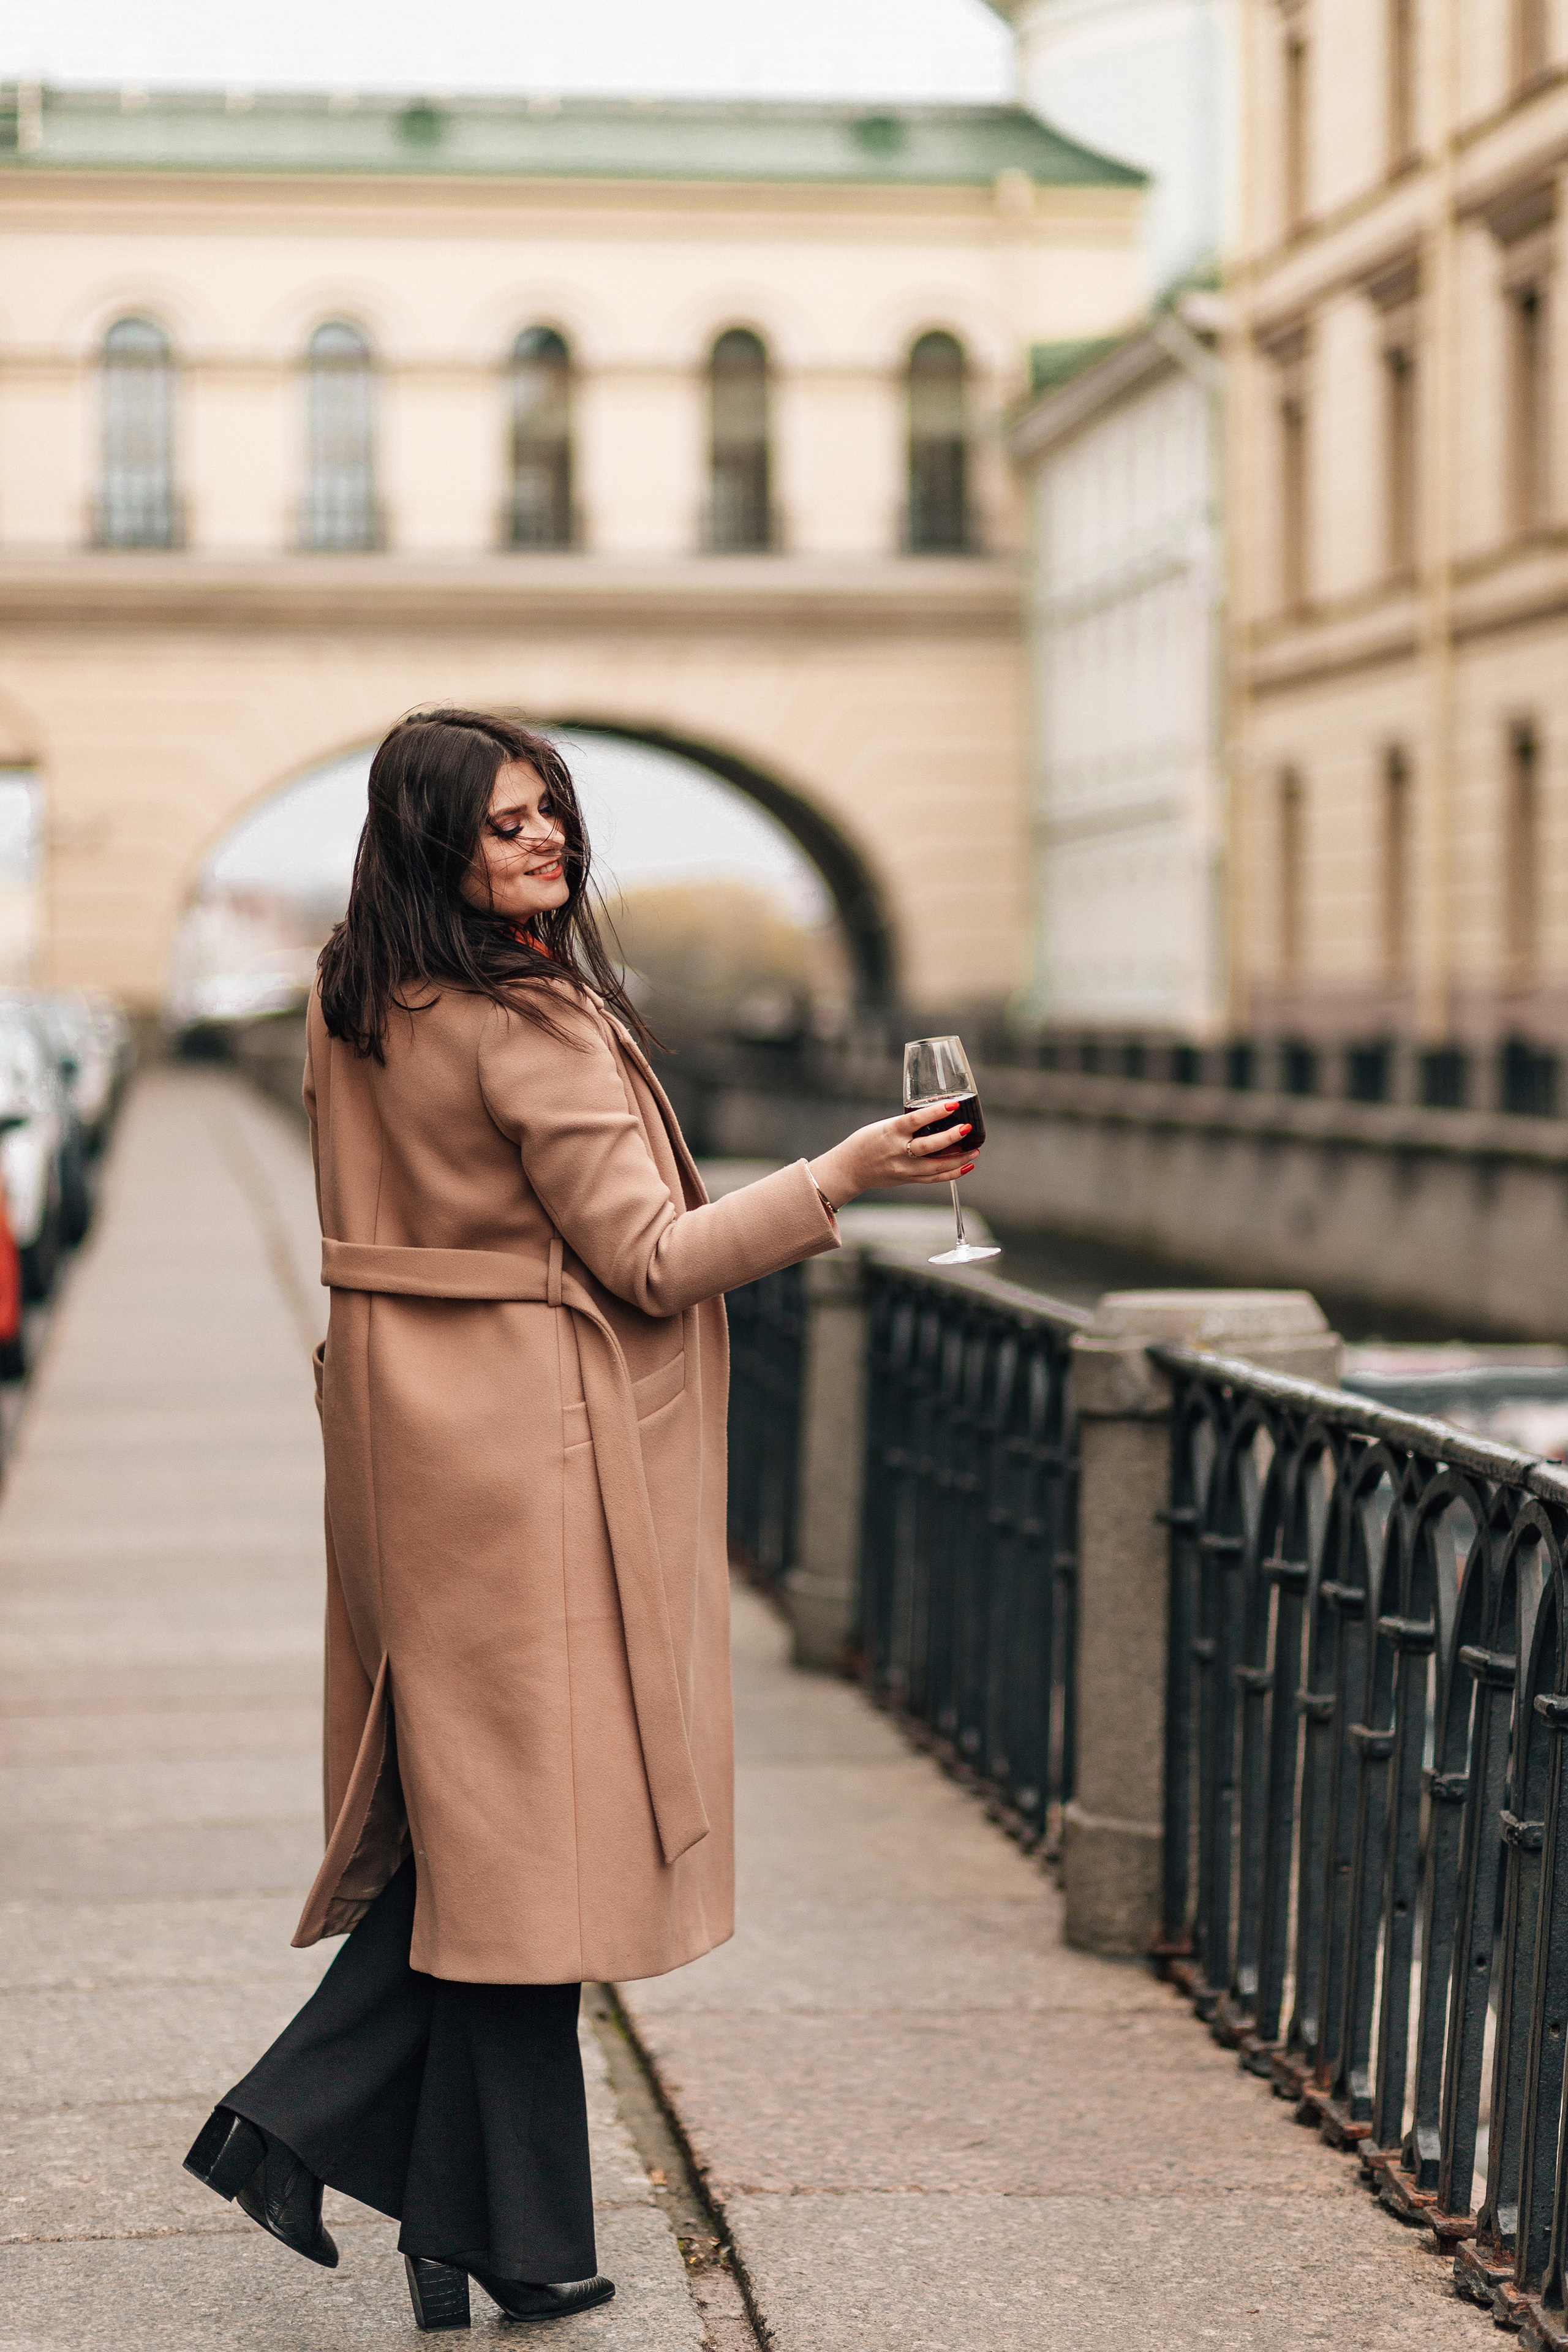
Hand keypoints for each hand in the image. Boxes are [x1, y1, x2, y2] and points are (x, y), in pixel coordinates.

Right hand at [809, 1100, 977, 1210]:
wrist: (849, 1170)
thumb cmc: (866, 1143)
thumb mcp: (883, 1127)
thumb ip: (907, 1126)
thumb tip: (936, 1119)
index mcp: (890, 1132)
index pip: (915, 1121)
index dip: (935, 1113)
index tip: (953, 1105)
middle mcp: (897, 1152)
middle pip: (928, 1147)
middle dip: (951, 1138)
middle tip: (968, 1129)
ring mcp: (903, 1168)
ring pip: (935, 1167)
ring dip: (958, 1159)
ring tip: (975, 1150)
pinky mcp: (907, 1179)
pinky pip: (933, 1179)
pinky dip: (952, 1173)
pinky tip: (965, 1166)